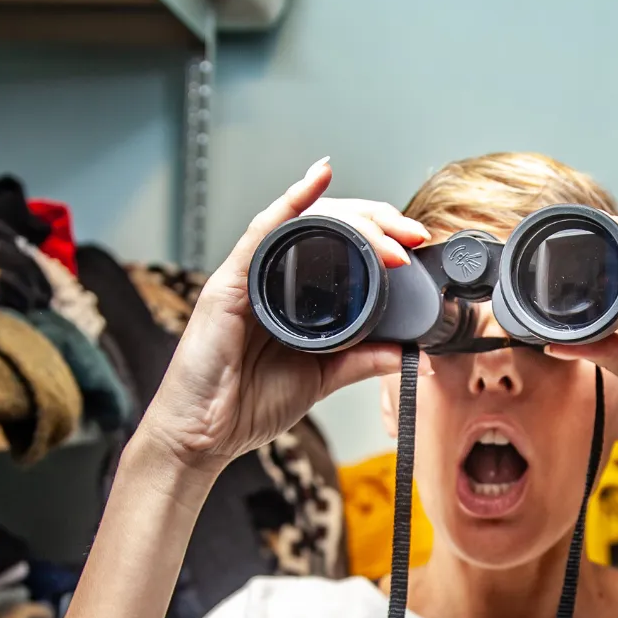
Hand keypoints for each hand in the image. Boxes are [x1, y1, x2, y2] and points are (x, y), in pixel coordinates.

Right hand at [141, 160, 430, 474]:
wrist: (204, 436)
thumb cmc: (245, 405)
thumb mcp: (319, 378)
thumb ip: (358, 360)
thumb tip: (403, 350)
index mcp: (293, 298)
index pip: (340, 249)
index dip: (379, 240)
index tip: (413, 247)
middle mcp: (270, 279)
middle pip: (326, 228)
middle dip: (375, 223)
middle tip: (410, 236)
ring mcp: (249, 278)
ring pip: (303, 224)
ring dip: (350, 218)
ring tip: (387, 227)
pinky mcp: (229, 283)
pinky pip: (262, 232)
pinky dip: (292, 203)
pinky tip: (318, 180)